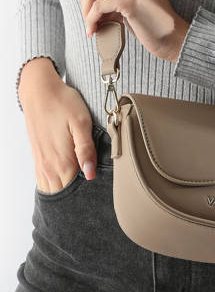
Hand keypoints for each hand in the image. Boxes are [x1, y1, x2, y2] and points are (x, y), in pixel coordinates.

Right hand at [18, 57, 97, 193]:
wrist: (40, 91)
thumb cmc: (63, 103)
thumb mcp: (81, 123)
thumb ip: (86, 150)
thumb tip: (90, 175)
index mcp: (63, 161)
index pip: (74, 193)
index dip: (87, 196)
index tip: (99, 195)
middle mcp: (49, 166)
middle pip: (63, 195)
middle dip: (76, 200)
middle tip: (92, 197)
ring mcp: (41, 163)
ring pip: (51, 190)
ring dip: (64, 194)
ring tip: (80, 193)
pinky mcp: (38, 157)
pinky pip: (43, 182)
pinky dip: (53, 187)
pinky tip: (65, 183)